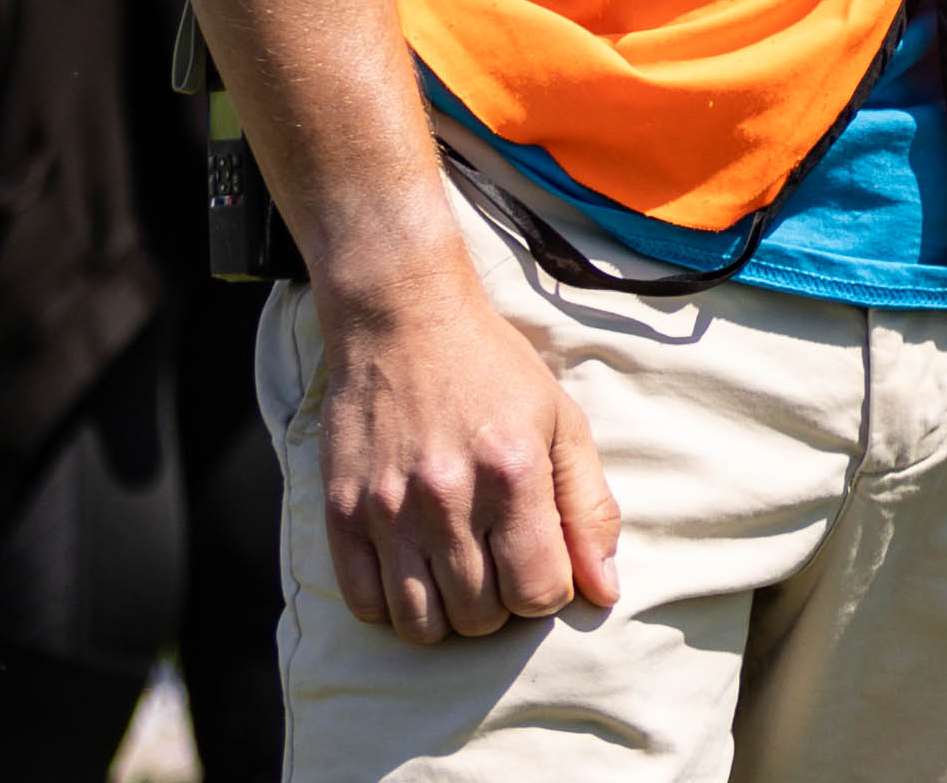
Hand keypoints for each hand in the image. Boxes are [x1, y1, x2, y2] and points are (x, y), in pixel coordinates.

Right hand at [314, 258, 619, 642]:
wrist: (403, 320)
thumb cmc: (493, 371)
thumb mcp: (562, 423)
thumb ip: (590, 509)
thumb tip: (605, 592)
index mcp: (512, 474)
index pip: (539, 592)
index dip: (548, 590)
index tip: (540, 562)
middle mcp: (447, 499)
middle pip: (481, 616)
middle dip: (500, 604)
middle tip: (497, 564)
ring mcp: (387, 511)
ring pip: (421, 626)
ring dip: (448, 615)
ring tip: (456, 574)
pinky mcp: (341, 514)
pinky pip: (364, 605)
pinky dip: (392, 607)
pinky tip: (411, 572)